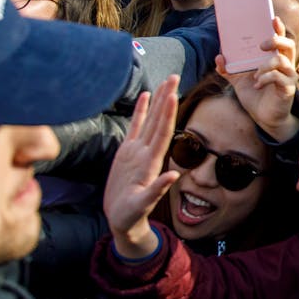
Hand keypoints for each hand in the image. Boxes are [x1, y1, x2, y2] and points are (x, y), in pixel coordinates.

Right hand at [103, 76, 181, 258]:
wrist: (123, 221)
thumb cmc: (131, 216)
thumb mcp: (142, 205)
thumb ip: (157, 190)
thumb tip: (173, 175)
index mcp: (151, 163)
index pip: (162, 133)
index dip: (167, 114)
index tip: (173, 95)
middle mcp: (146, 153)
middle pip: (159, 121)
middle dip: (166, 99)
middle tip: (174, 77)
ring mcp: (137, 151)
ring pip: (149, 121)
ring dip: (157, 101)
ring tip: (165, 81)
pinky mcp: (127, 153)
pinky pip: (135, 127)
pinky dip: (141, 112)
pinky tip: (146, 96)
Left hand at [214, 17, 298, 142]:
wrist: (264, 118)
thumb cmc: (256, 95)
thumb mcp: (239, 81)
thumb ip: (228, 69)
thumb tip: (219, 57)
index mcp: (275, 59)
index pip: (281, 39)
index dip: (279, 28)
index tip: (272, 19)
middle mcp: (285, 66)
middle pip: (289, 45)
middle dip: (276, 40)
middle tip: (261, 46)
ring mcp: (288, 77)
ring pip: (282, 61)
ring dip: (265, 65)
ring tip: (255, 75)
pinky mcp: (287, 89)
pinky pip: (278, 78)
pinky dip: (265, 79)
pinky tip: (257, 85)